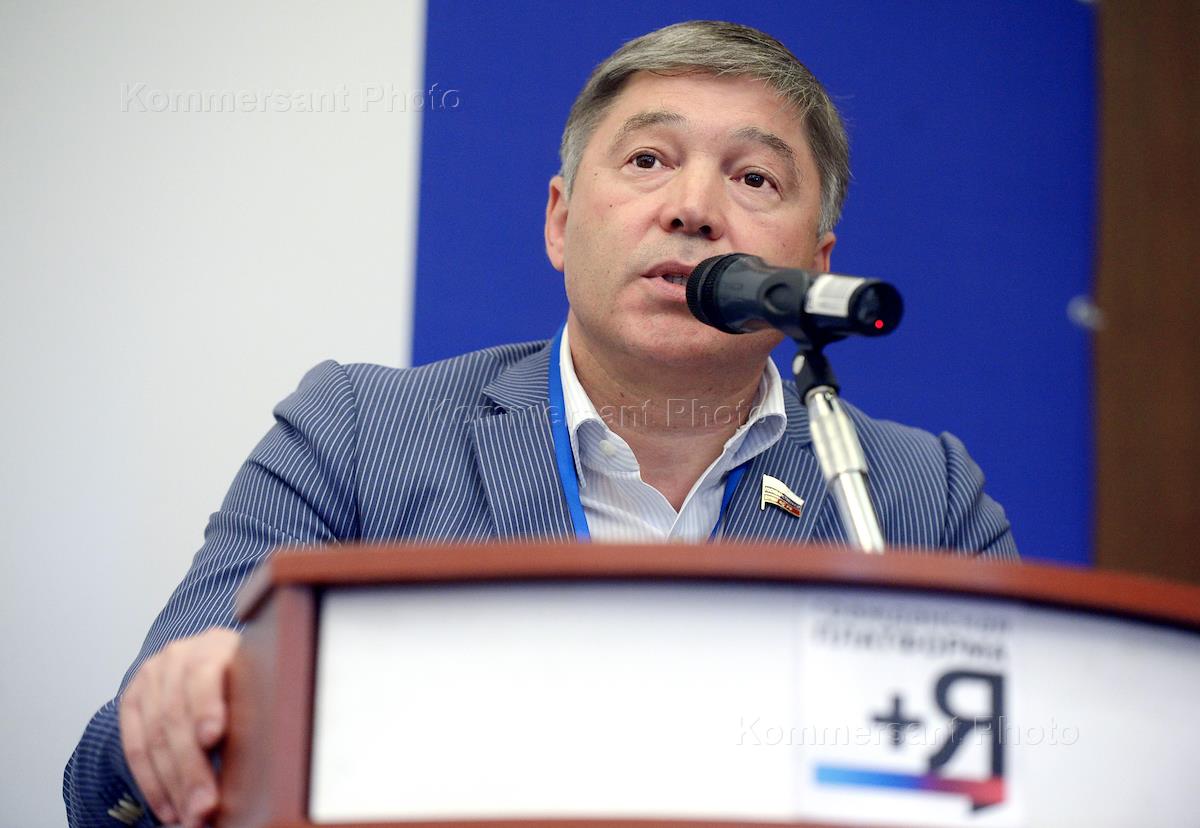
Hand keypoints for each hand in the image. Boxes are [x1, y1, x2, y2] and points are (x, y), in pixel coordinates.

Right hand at [118, 628, 239, 827]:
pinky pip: (136, 748)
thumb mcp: (256, 678)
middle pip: (176, 717)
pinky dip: (152, 784)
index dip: (207, 707)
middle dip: (190, 768)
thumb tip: (265, 755)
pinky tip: (168, 807)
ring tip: (190, 815)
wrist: (209, 657)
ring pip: (155, 738)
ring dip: (172, 785)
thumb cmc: (243, 677)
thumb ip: (252, 705)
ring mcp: (150, 677)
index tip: (213, 738)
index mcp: (214, 645)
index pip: (204, 674)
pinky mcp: (131, 700)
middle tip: (205, 805)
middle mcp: (177, 657)